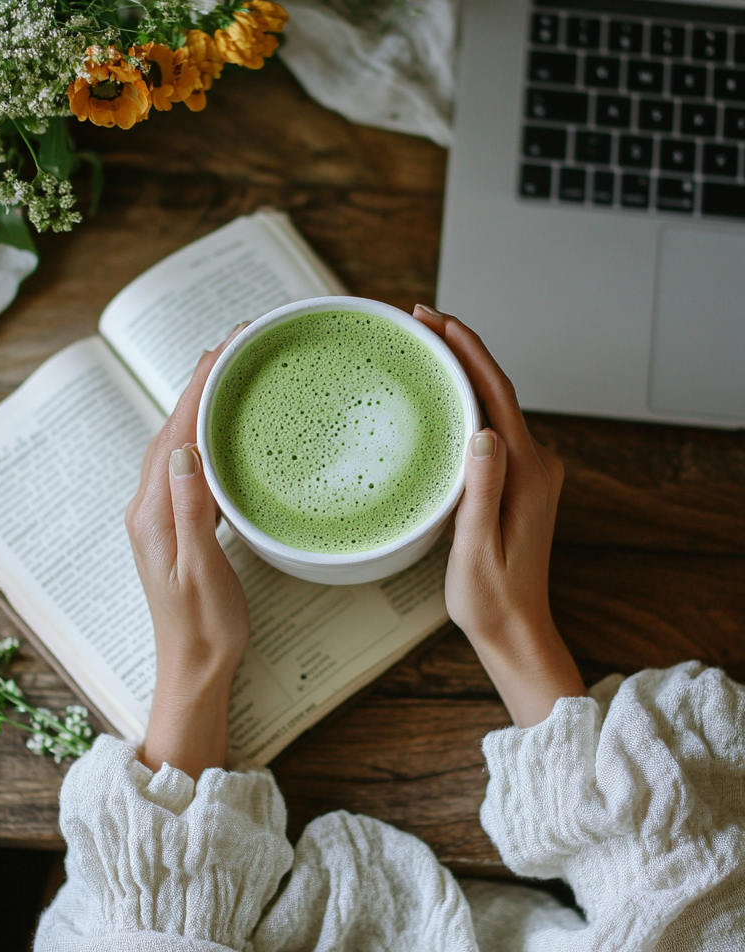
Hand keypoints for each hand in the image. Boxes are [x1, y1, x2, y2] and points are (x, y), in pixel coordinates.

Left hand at [126, 332, 249, 778]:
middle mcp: (148, 508)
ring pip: (178, 442)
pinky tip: (222, 429)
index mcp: (153, 514)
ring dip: (201, 404)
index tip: (225, 348)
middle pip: (172, 428)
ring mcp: (158, 515)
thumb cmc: (205, 628)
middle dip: (201, 382)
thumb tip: (183, 449)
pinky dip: (203, 434)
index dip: (200, 386)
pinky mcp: (173, 525)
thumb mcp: (203, 570)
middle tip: (236, 344)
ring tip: (230, 372)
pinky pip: (186, 464)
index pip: (176, 433)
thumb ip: (191, 509)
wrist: (193, 669)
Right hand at [414, 307, 585, 726]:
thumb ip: (482, 489)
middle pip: (496, 389)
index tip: (436, 320)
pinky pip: (492, 427)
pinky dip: (467, 401)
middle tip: (417, 320)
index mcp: (526, 473)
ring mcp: (529, 471)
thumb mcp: (475, 547)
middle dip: (460, 348)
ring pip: (494, 405)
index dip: (467, 349)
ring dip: (462, 372)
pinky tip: (441, 397)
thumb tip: (483, 432)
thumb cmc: (491, 599)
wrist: (517, 631)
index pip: (497, 393)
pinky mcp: (518, 481)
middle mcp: (535, 465)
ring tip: (423, 347)